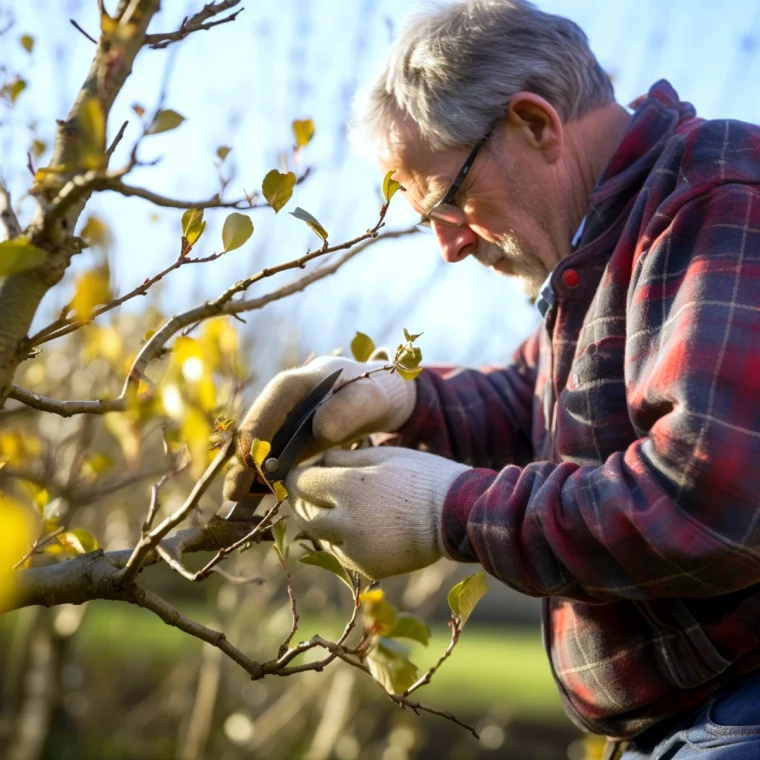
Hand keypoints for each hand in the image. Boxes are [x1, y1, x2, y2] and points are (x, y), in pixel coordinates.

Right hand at [223, 355, 416, 500]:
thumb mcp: (370, 399)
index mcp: (296, 383)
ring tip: (236, 498)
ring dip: (245, 469)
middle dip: (243, 460)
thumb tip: (320, 430)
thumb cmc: (373, 393)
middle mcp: (280, 400)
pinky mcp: (284, 436)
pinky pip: (266, 455)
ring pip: (255, 444)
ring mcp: (280, 418)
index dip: (258, 436)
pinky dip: (259, 473)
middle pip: (254, 428)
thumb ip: (349, 410)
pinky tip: (254, 495)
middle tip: (234, 492)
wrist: (376, 396)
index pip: (269, 408)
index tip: (255, 465)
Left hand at [285, 447, 469, 578]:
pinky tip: (358, 527)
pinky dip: (341, 541)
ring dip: (321, 521)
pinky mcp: (367, 567)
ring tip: (339, 507)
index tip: (302, 471)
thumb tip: (319, 459)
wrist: (457, 516)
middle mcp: (345, 521)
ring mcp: (355, 549)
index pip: (300, 483)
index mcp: (348, 488)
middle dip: (303, 500)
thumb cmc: (423, 476)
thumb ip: (346, 457)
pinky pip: (340, 554)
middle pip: (303, 513)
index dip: (298, 476)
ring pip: (318, 536)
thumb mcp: (384, 455)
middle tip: (311, 491)